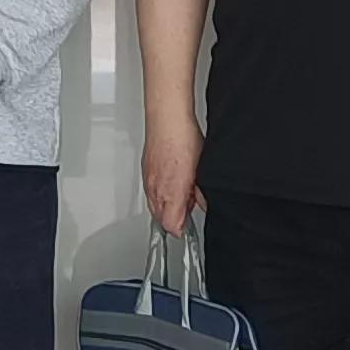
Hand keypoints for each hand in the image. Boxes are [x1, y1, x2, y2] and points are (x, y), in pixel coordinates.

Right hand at [142, 118, 203, 235]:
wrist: (168, 120)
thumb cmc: (184, 140)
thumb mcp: (202, 171)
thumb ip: (202, 194)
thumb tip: (203, 204)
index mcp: (171, 194)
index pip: (171, 227)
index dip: (182, 229)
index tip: (188, 226)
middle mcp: (156, 190)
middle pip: (161, 219)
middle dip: (175, 217)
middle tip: (189, 204)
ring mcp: (149, 181)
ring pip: (155, 205)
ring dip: (168, 203)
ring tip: (182, 188)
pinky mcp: (146, 171)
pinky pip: (152, 190)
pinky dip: (162, 190)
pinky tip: (173, 177)